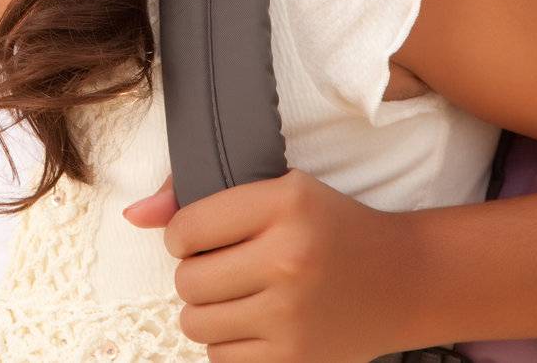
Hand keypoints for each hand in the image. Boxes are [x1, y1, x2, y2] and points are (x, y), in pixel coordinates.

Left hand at [123, 169, 415, 361]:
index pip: (186, 227)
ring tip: (238, 295)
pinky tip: (254, 323)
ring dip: (207, 311)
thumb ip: (198, 197)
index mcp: (284, 204)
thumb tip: (132, 216)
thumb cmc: (330, 228)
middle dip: (196, 274)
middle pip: (187, 280)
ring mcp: (293, 314)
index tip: (204, 237)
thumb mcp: (278, 191)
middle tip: (225, 267)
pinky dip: (227, 344)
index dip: (184, 234)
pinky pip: (220, 359)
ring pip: (195, 322)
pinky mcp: (297, 358)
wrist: (403, 280)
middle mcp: (289, 258)